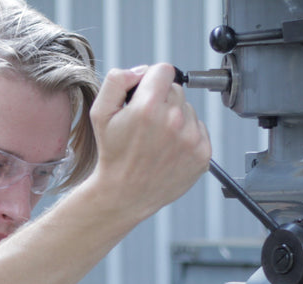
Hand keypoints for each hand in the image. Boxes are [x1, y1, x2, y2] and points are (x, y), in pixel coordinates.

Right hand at [88, 63, 211, 219]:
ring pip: (189, 110)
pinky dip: (187, 137)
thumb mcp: (100, 113)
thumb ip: (117, 80)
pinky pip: (200, 130)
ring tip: (157, 142)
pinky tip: (169, 152)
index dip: (152, 81)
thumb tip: (142, 70)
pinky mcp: (202, 154)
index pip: (164, 70)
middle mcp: (174, 120)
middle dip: (162, 101)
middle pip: (176, 89)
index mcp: (148, 106)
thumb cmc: (113, 154)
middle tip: (147, 126)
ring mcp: (191, 139)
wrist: (125, 194)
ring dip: (176, 120)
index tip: (145, 97)